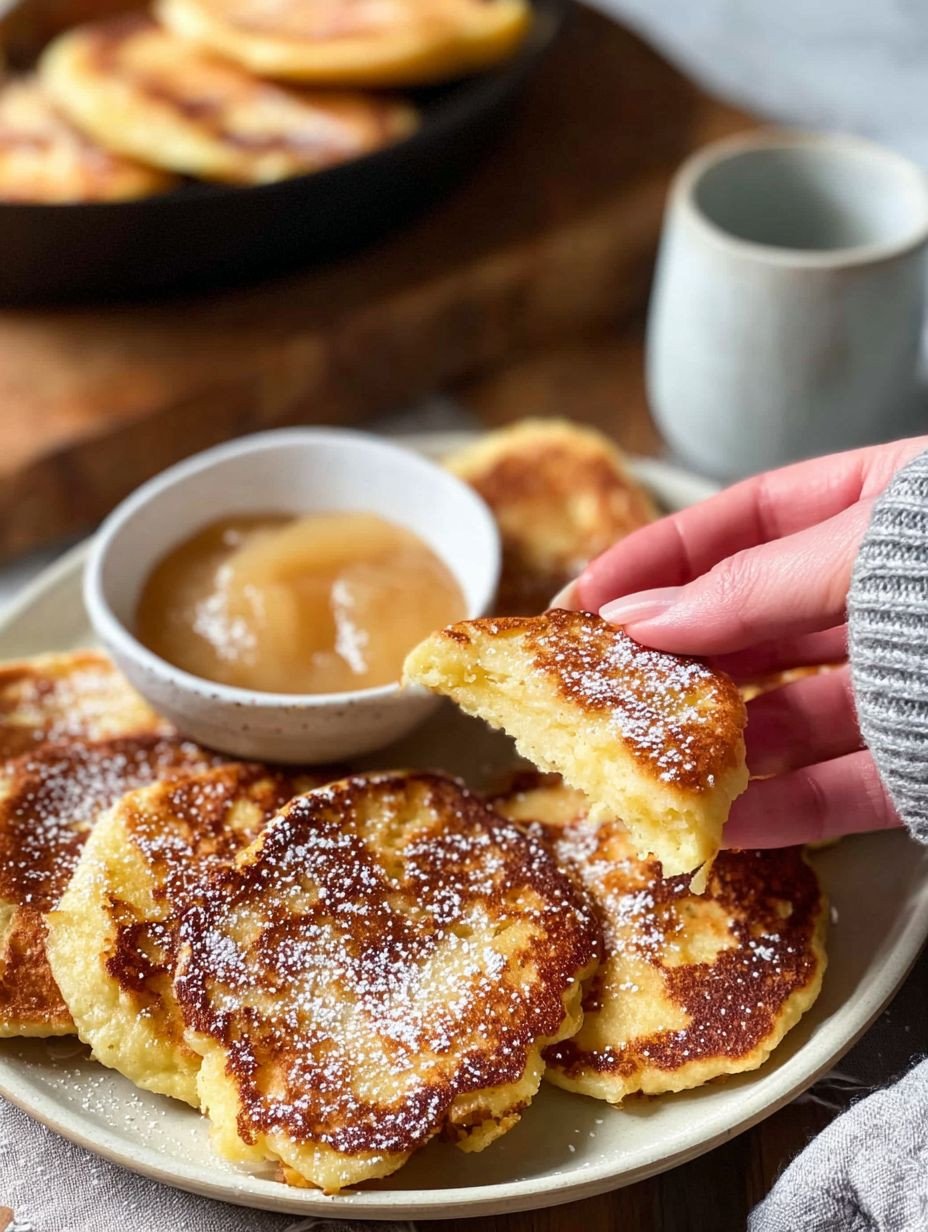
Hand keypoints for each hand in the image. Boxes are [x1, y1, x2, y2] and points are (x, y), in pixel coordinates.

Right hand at [556, 437, 927, 848]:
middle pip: (754, 624)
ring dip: (717, 745)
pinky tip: (723, 825)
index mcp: (886, 508)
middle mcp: (889, 596)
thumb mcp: (876, 549)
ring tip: (649, 766)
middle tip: (596, 688)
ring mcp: (908, 683)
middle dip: (674, 657)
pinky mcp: (924, 768)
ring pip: (789, 717)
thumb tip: (640, 616)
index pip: (748, 521)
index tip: (583, 599)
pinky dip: (780, 814)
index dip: (659, 557)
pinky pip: (840, 793)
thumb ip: (756, 584)